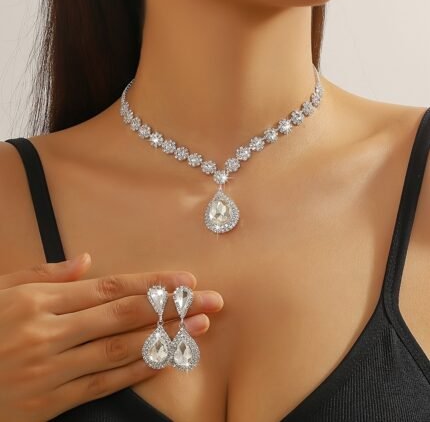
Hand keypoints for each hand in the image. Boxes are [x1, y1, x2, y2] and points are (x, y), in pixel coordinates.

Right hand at [0, 253, 222, 421]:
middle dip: (173, 306)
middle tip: (211, 300)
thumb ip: (44, 275)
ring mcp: (50, 370)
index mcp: (40, 301)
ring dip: (165, 336)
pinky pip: (102, 384)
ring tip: (199, 326)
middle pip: (125, 315)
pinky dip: (136, 371)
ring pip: (120, 349)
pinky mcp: (48, 403)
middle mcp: (50, 332)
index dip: (152, 283)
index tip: (185, 279)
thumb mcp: (0, 290)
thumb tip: (85, 260)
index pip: (111, 287)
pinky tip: (165, 359)